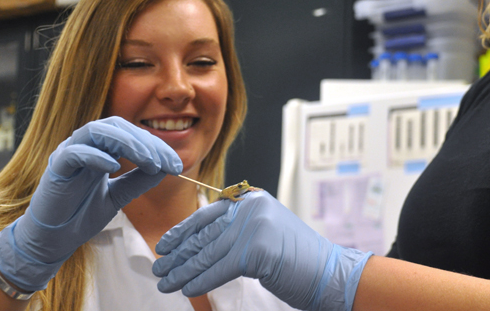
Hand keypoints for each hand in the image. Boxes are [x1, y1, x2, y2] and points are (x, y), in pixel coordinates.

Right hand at [0, 116, 182, 291]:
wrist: (54, 240)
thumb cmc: (82, 215)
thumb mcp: (119, 196)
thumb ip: (139, 180)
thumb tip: (165, 168)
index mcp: (100, 148)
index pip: (131, 134)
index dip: (156, 146)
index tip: (176, 165)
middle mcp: (85, 145)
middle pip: (117, 127)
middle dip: (146, 142)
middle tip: (167, 162)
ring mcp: (69, 153)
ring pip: (97, 131)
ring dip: (127, 143)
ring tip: (148, 161)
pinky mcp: (56, 168)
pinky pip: (74, 152)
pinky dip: (96, 156)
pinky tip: (114, 167)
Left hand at [153, 191, 372, 310]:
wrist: (331, 274)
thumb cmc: (298, 259)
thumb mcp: (266, 233)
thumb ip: (237, 229)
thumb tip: (198, 242)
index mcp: (252, 200)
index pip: (209, 213)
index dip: (184, 230)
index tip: (165, 244)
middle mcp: (252, 208)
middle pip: (205, 234)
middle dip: (178, 253)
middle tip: (158, 266)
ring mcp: (255, 227)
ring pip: (208, 253)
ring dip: (182, 270)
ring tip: (164, 281)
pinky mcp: (257, 250)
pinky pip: (219, 269)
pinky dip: (200, 281)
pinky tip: (186, 290)